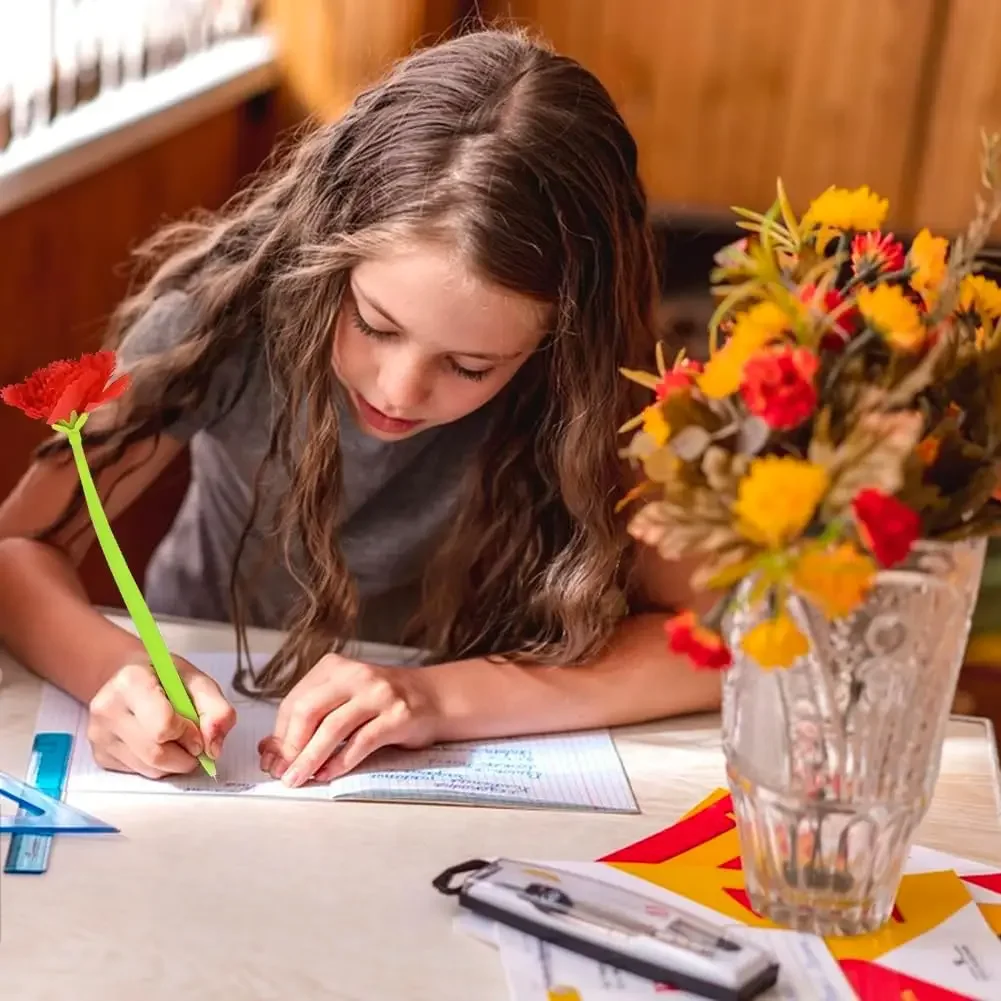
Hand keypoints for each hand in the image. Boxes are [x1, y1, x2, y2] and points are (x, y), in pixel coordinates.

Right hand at [87, 656, 236, 778]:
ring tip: (177, 740)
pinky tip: (158, 744)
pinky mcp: (99, 754)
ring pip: (149, 769)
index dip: (189, 734)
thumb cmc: (164, 677)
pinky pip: (138, 772)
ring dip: (174, 763)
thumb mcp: (197, 681)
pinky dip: (158, 766)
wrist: (128, 676)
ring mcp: (99, 734)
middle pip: (156, 753)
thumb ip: (216, 710)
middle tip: (194, 742)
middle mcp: (108, 708)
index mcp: (131, 682)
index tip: (198, 730)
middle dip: (185, 755)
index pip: (163, 726)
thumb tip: (213, 748)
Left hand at [257, 654, 438, 786]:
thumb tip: (270, 751)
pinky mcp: (397, 716)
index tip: (272, 759)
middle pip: (308, 710)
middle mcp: (355, 675)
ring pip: (332, 728)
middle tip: (282, 772)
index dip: (279, 735)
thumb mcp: (344, 700)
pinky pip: (361, 742)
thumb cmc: (382, 702)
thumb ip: (312, 720)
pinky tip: (327, 775)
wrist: (433, 697)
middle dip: (290, 747)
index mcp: (334, 667)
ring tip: (297, 779)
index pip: (295, 701)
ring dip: (310, 758)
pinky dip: (340, 762)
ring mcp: (378, 694)